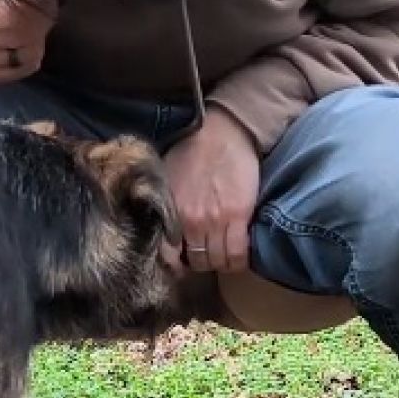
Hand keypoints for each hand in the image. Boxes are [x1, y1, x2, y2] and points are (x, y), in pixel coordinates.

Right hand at [0, 0, 56, 83]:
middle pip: (23, 38)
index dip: (38, 9)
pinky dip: (29, 58)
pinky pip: (20, 72)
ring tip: (32, 25)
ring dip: (37, 41)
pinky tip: (26, 42)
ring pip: (26, 58)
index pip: (15, 17)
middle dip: (41, 24)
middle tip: (45, 12)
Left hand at [162, 109, 259, 274]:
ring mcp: (215, 221)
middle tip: (207, 256)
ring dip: (220, 263)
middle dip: (201, 263)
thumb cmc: (191, 151)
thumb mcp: (165, 179)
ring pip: (217, 261)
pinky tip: (238, 257)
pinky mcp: (239, 216)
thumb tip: (159, 226)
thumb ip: (162, 205)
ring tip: (223, 256)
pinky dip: (238, 261)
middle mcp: (190, 221)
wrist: (221, 132)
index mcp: (170, 212)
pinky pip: (238, 254)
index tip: (183, 265)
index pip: (168, 256)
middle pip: (197, 261)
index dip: (177, 265)